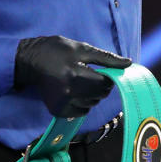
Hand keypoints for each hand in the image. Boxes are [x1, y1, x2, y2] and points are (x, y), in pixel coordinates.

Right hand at [14, 35, 130, 117]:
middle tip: (93, 75)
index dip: (110, 77)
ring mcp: (62, 103)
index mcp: (76, 74)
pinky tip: (76, 91)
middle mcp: (68, 92)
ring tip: (83, 81)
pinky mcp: (57, 111)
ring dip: (93, 95)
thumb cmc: (58, 51)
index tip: (105, 71)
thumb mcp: (83, 49)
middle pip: (100, 95)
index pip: (105, 83)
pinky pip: (81, 112)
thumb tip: (129, 64)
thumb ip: (107, 58)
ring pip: (92, 104)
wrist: (32, 61)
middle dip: (102, 86)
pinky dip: (83, 104)